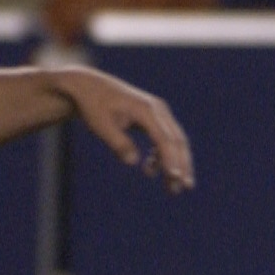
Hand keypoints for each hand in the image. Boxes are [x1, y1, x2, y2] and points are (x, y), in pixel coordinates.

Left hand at [67, 69, 193, 191]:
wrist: (89, 86)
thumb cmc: (93, 105)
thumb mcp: (100, 124)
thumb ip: (118, 143)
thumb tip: (133, 162)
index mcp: (146, 109)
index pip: (165, 138)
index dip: (170, 158)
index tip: (173, 177)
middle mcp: (158, 110)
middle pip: (177, 140)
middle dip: (183, 164)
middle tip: (185, 187)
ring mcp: (158, 113)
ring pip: (175, 142)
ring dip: (176, 164)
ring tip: (172, 188)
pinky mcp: (154, 118)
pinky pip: (165, 139)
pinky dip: (162, 156)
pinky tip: (150, 170)